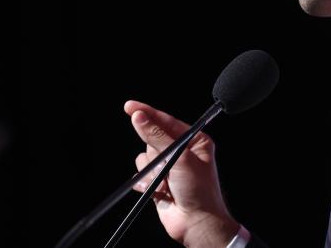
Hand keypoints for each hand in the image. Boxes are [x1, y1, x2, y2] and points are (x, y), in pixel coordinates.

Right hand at [124, 100, 239, 247]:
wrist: (196, 223)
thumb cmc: (200, 191)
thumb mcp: (180, 159)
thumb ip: (157, 137)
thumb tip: (140, 117)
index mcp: (194, 141)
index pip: (167, 121)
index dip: (148, 113)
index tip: (130, 106)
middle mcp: (181, 152)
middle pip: (152, 140)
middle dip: (156, 154)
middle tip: (166, 166)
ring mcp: (169, 167)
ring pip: (144, 157)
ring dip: (152, 171)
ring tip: (167, 182)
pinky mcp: (158, 181)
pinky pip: (141, 174)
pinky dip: (147, 183)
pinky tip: (159, 191)